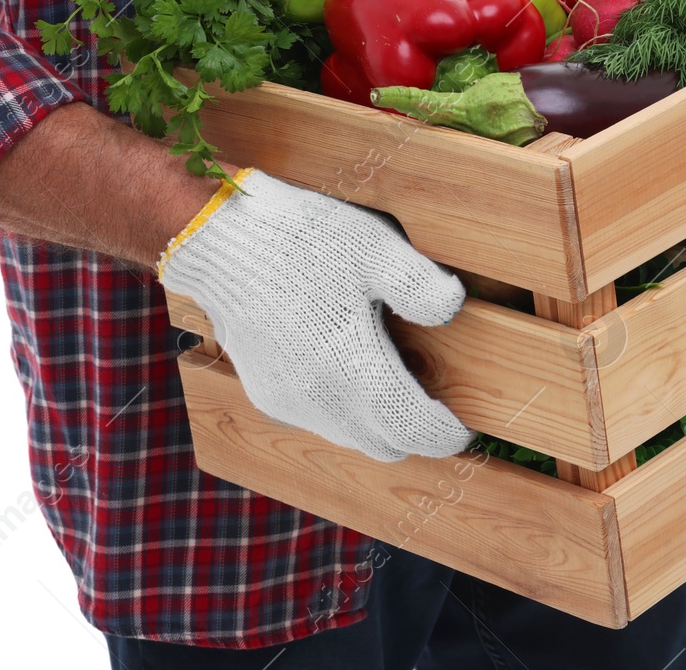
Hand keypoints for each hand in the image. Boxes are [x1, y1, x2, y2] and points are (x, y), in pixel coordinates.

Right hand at [158, 169, 471, 460]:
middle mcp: (319, 398)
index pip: (411, 428)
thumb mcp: (375, 248)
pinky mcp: (266, 393)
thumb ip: (420, 284)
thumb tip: (454, 306)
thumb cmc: (303, 241)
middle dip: (415, 434)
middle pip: (384, 444)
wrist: (222, 242)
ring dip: (379, 426)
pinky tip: (354, 376)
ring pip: (351, 438)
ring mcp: (288, 400)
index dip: (444, 435)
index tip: (463, 430)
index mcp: (353, 367)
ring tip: (400, 388)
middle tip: (437, 408)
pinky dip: (346, 414)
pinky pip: (319, 422)